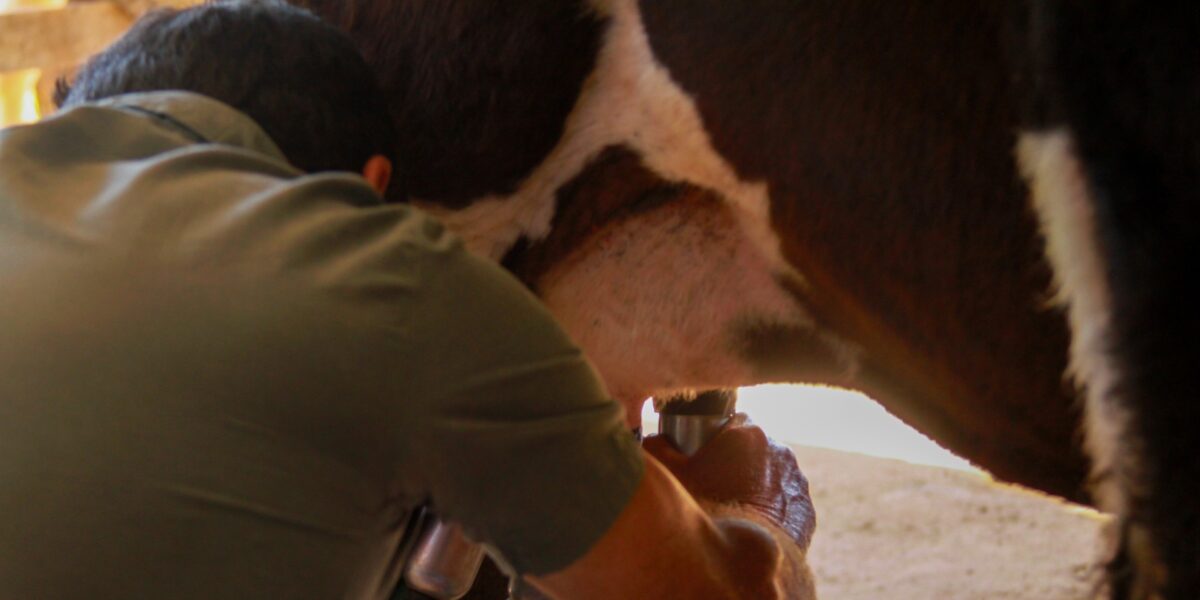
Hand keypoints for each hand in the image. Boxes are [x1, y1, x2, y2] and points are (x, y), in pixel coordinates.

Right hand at [643, 415, 814, 549]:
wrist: (739, 563)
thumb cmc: (702, 512)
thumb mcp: (668, 473)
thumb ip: (659, 446)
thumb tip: (658, 439)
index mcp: (747, 433)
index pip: (732, 421)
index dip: (716, 438)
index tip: (703, 455)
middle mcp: (778, 451)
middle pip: (754, 448)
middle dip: (737, 461)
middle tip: (714, 485)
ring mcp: (796, 482)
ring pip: (771, 475)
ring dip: (756, 484)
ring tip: (733, 508)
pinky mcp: (805, 511)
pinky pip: (785, 503)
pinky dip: (771, 511)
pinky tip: (752, 525)